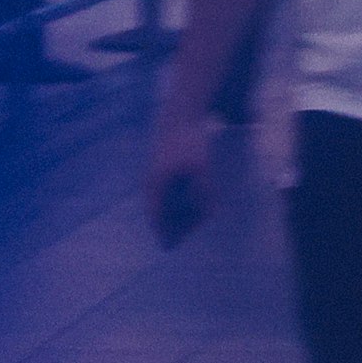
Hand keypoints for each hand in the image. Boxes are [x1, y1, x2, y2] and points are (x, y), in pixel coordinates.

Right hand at [144, 112, 211, 239]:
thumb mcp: (200, 168)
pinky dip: (177, 200)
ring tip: (191, 221)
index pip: (156, 218)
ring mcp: (155, 175)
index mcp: (154, 187)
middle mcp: (151, 184)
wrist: (181, 115)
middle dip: (171, 225)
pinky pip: (167, 192)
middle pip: (159, 211)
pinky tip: (192, 200)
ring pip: (163, 201)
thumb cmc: (188, 142)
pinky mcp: (162, 168)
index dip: (163, 233)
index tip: (170, 247)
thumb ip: (204, 192)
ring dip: (175, 212)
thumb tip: (210, 213)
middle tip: (183, 237)